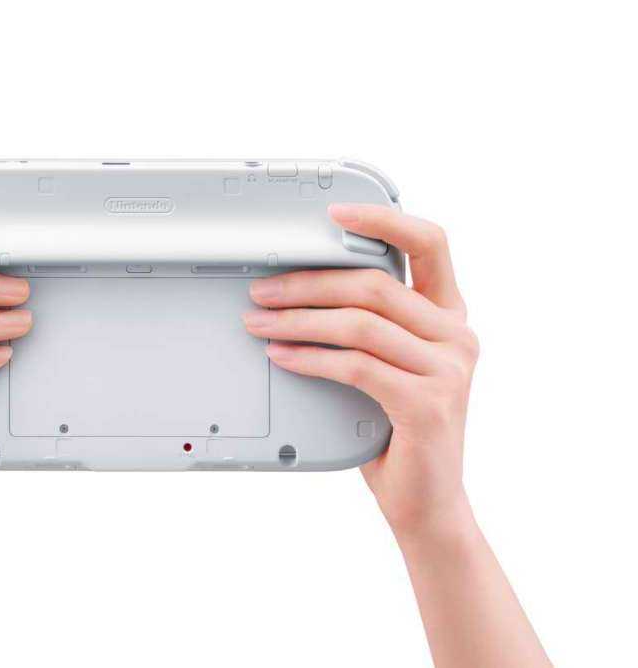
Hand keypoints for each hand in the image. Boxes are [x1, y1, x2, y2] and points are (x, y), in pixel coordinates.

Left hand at [243, 203, 478, 539]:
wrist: (425, 501)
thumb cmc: (396, 429)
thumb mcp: (388, 365)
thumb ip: (367, 326)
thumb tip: (295, 293)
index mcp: (449, 316)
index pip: (430, 245)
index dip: (383, 220)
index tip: (334, 213)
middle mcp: (456, 335)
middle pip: (374, 285)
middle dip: (307, 283)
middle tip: (261, 291)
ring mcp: (448, 369)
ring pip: (359, 323)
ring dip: (298, 320)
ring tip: (258, 324)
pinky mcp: (427, 402)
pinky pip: (354, 365)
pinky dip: (309, 357)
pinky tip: (280, 356)